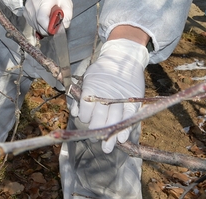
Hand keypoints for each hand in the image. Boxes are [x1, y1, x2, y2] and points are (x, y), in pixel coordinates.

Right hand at [23, 0, 72, 35]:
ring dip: (44, 29)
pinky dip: (39, 26)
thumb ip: (68, 15)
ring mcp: (27, 10)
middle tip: (56, 26)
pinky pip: (33, 25)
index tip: (57, 29)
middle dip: (49, 30)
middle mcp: (33, 5)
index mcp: (44, 0)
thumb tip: (64, 27)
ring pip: (36, 27)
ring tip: (50, 20)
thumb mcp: (66, 1)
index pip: (42, 18)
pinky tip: (44, 20)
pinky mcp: (25, 14)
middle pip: (39, 26)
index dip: (49, 28)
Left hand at [71, 38, 149, 152]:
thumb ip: (81, 96)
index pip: (86, 107)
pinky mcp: (132, 100)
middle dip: (96, 130)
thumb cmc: (102, 70)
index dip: (84, 117)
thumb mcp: (88, 78)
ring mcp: (120, 98)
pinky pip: (129, 116)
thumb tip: (73, 113)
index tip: (85, 122)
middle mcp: (106, 94)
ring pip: (115, 119)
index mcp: (92, 87)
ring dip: (111, 134)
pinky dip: (125, 128)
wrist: (123, 58)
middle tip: (95, 140)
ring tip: (107, 147)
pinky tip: (122, 138)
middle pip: (100, 116)